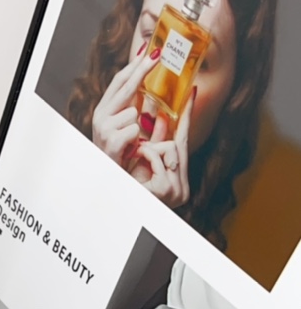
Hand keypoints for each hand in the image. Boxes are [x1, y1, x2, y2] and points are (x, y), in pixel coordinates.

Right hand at [91, 45, 161, 165]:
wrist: (107, 177)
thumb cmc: (118, 151)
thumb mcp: (123, 124)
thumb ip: (131, 104)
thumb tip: (143, 78)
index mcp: (103, 109)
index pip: (119, 81)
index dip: (134, 65)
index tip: (149, 51)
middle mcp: (100, 116)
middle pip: (125, 86)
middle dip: (142, 69)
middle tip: (157, 54)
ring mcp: (104, 128)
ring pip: (133, 112)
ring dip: (137, 126)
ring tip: (131, 141)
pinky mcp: (111, 141)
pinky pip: (134, 129)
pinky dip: (136, 140)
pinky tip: (129, 149)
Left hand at [129, 89, 194, 208]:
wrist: (117, 216)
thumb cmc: (128, 192)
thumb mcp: (141, 167)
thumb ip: (152, 145)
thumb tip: (160, 118)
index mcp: (177, 183)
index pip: (183, 142)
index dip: (186, 116)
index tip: (190, 92)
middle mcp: (182, 189)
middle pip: (177, 144)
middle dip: (157, 142)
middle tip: (141, 147)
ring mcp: (177, 191)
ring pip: (168, 148)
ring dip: (148, 153)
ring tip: (136, 167)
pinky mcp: (167, 190)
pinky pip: (157, 157)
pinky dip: (146, 159)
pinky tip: (140, 173)